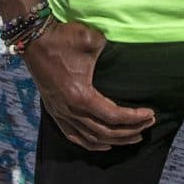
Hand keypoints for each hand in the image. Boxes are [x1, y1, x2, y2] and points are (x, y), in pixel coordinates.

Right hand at [22, 19, 154, 150]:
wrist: (33, 38)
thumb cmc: (63, 37)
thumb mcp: (91, 40)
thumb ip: (111, 51)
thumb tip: (126, 56)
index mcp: (80, 95)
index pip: (114, 116)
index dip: (134, 118)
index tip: (150, 113)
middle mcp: (70, 110)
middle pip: (106, 132)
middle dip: (130, 131)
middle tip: (148, 124)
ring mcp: (61, 113)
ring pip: (92, 138)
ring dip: (115, 140)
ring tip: (134, 137)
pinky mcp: (55, 112)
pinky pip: (74, 137)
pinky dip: (92, 144)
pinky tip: (105, 145)